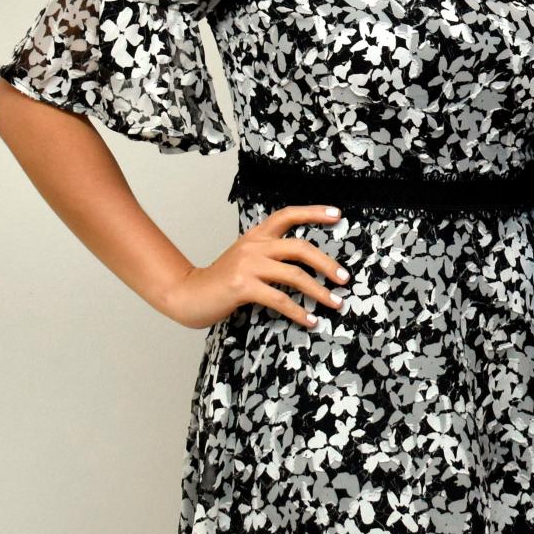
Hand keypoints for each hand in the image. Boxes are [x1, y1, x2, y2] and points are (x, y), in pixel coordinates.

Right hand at [159, 205, 346, 330]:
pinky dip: (298, 311)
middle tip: (345, 278)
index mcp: (257, 235)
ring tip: (335, 303)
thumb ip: (271, 254)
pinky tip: (310, 320)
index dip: (314, 212)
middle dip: (327, 263)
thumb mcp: (247, 258)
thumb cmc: (222, 280)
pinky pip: (279, 299)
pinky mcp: (242, 286)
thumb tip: (309, 264)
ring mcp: (248, 265)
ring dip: (319, 292)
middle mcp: (254, 246)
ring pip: (294, 275)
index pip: (288, 214)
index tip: (338, 215)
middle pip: (301, 248)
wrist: (188, 294)